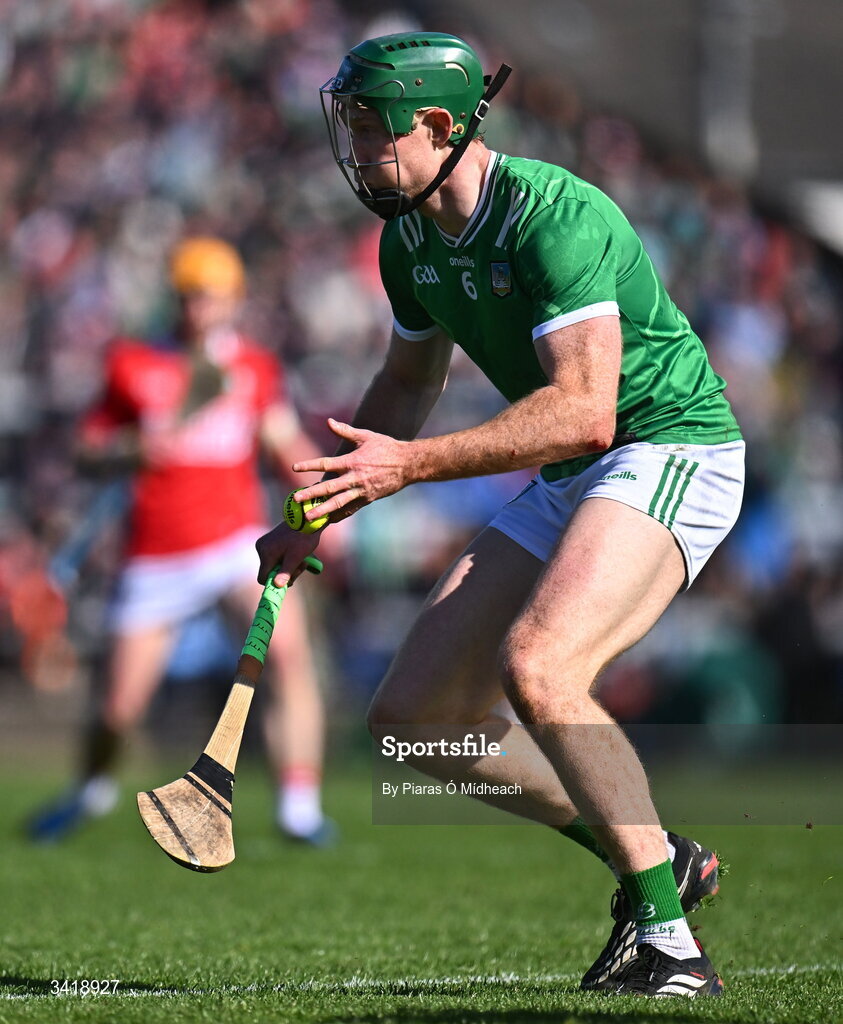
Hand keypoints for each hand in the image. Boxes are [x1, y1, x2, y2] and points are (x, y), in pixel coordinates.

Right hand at [255, 521, 320, 586]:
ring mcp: (264, 544)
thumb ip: (286, 572)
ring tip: (302, 559)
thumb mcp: (296, 557)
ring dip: (288, 566)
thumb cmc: (303, 538)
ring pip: (273, 565)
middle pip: (270, 571)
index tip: (290, 580)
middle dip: (286, 572)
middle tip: (301, 566)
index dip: (275, 583)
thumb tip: (277, 585)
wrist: (306, 520)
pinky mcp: (269, 541)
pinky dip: (286, 559)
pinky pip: (275, 557)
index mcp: (266, 553)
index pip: (263, 578)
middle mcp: (261, 548)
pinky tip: (296, 553)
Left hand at [291, 419, 411, 518]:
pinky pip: (351, 508)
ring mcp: (361, 491)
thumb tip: (329, 421)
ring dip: (322, 510)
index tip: (295, 467)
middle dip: (311, 494)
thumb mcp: (366, 436)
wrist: (408, 464)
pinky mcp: (368, 499)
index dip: (309, 465)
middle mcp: (355, 478)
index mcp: (352, 461)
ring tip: (309, 517)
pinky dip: (339, 515)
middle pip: (328, 488)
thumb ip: (345, 430)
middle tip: (295, 499)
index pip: (326, 464)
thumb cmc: (386, 447)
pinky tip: (329, 520)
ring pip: (338, 503)